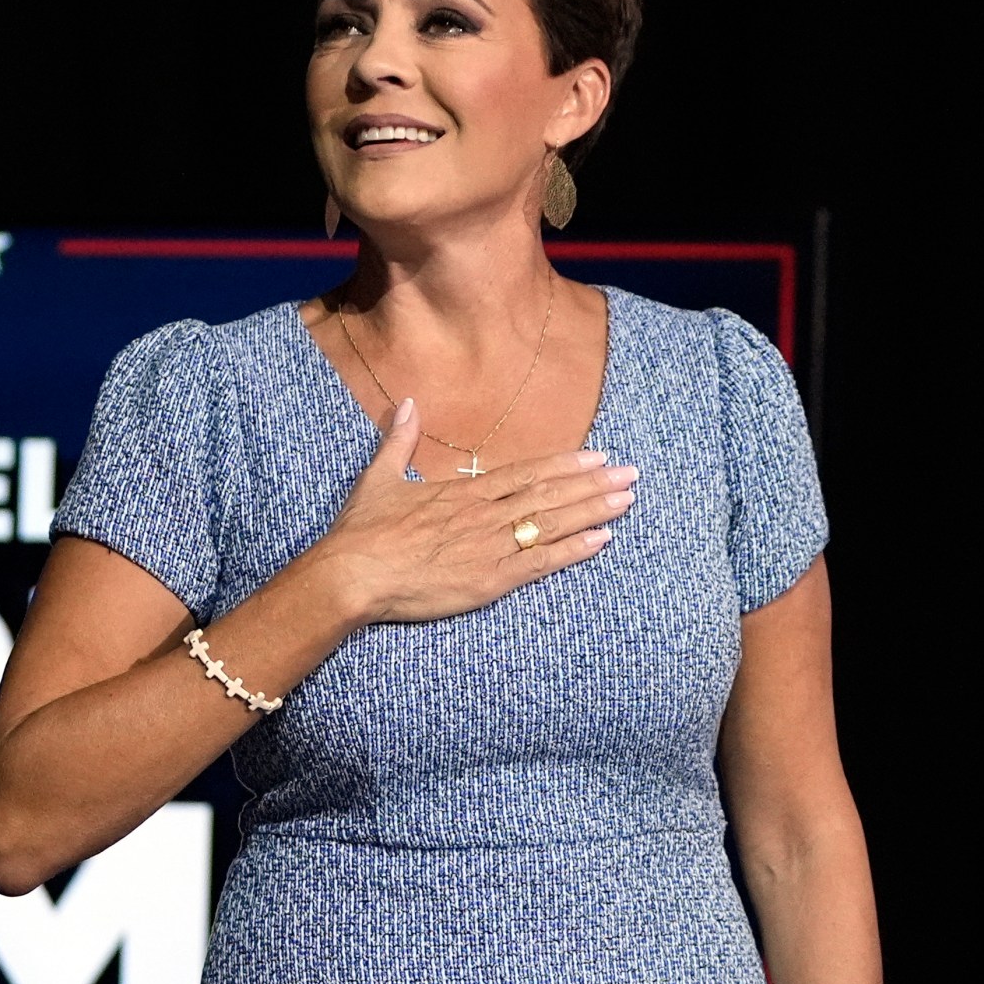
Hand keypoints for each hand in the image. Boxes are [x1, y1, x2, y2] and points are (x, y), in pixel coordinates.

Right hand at [305, 396, 635, 626]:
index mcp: (462, 493)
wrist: (352, 574)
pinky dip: (573, 550)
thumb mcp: (378, 478)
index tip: (596, 455)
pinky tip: (601, 540)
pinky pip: (540, 562)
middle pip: (549, 495)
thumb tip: (408, 404)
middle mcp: (484, 514)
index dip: (564, 464)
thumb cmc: (362, 531)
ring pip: (552, 523)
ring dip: (593, 509)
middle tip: (631, 474)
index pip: (525, 473)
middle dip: (593, 484)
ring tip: (627, 499)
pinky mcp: (489, 579)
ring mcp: (490, 547)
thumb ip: (400, 440)